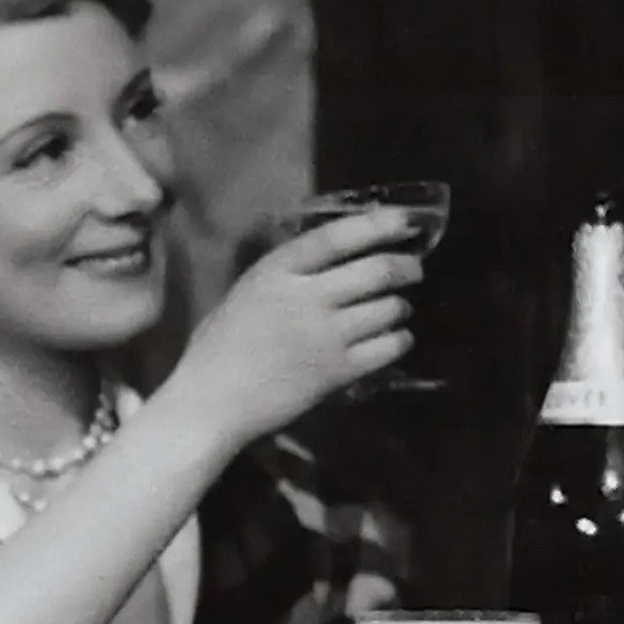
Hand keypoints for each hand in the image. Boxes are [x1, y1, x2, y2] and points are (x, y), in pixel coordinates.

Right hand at [155, 207, 421, 450]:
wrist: (211, 403)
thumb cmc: (218, 349)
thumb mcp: (245, 293)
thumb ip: (284, 275)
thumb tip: (330, 260)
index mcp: (276, 271)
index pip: (337, 237)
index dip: (377, 225)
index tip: (404, 220)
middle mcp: (306, 297)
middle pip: (375, 271)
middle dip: (404, 267)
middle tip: (413, 269)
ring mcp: (325, 335)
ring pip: (387, 309)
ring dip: (401, 306)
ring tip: (400, 308)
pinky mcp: (337, 372)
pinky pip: (386, 348)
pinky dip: (399, 340)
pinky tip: (398, 339)